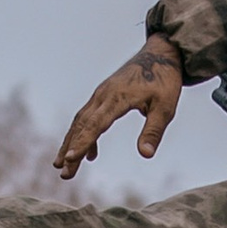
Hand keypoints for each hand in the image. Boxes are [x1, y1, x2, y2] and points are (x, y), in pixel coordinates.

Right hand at [53, 34, 183, 180]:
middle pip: (83, 126)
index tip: (71, 159)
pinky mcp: (102, 95)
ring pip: (80, 121)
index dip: (83, 143)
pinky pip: (87, 117)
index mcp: (118, 98)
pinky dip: (84, 134)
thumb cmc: (164, 80)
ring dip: (70, 143)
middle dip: (71, 150)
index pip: (96, 124)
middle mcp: (104, 95)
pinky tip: (90, 154)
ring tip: (61, 166)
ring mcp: (101, 94)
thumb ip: (153, 131)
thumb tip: (146, 155)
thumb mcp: (165, 107)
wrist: (159, 54)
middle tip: (63, 173)